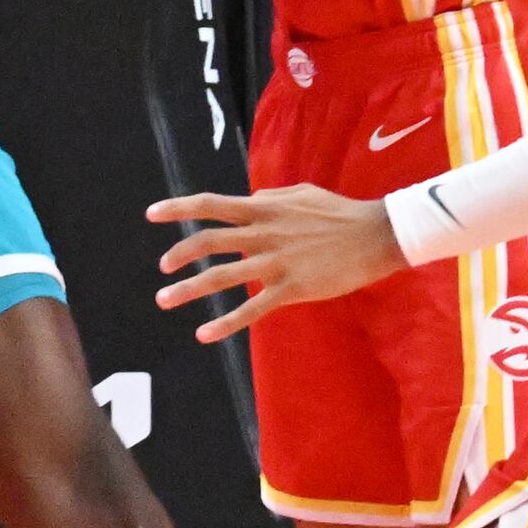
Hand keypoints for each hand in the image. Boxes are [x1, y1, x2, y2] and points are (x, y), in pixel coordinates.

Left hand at [146, 185, 403, 341]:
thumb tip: (249, 199)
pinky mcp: (291, 288)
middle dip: (179, 254)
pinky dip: (225, 322)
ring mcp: (275, 262)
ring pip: (222, 276)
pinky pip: (251, 309)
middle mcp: (263, 233)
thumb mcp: (301, 193)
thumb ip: (270, 197)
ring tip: (164, 299)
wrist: (376, 235)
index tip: (151, 214)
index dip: (178, 209)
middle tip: (162, 268)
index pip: (211, 204)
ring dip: (188, 289)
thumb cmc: (339, 212)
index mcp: (263, 208)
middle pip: (208, 242)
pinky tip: (204, 334)